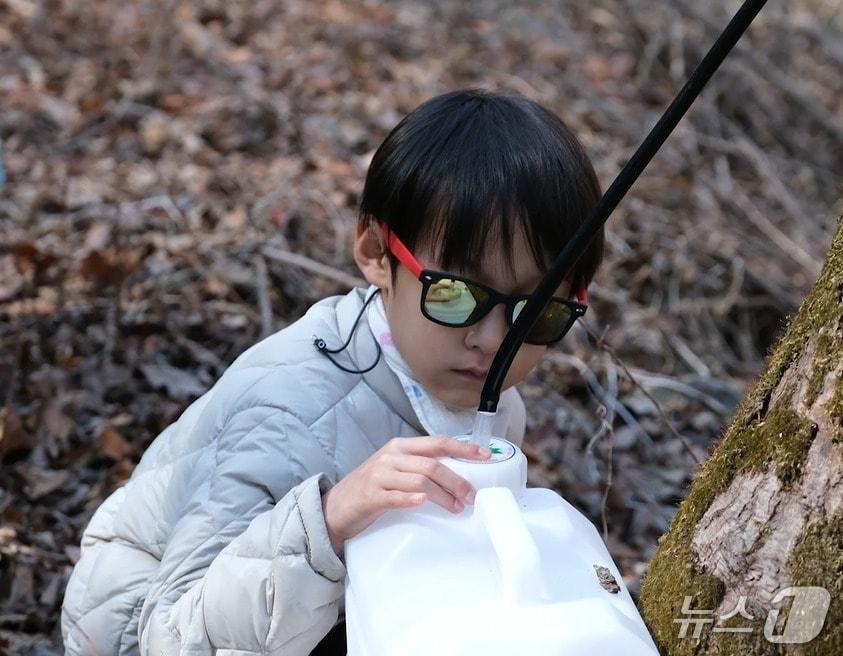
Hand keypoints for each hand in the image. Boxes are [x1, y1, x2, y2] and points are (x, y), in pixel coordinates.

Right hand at [321, 436, 490, 554]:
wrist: (336, 506)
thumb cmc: (372, 487)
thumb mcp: (396, 469)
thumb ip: (420, 466)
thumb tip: (458, 474)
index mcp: (401, 446)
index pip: (437, 442)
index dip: (463, 448)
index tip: (485, 456)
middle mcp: (391, 456)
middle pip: (432, 464)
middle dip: (457, 480)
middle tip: (471, 496)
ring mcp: (379, 475)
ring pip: (419, 480)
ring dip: (442, 495)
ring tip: (456, 507)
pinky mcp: (370, 496)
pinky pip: (395, 496)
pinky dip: (411, 498)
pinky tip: (422, 502)